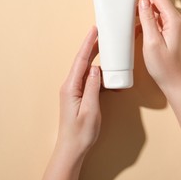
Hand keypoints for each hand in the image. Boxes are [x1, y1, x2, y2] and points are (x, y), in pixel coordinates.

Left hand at [41, 27, 100, 179]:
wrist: (72, 148)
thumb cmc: (80, 132)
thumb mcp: (90, 109)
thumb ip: (93, 87)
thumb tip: (96, 69)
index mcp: (71, 87)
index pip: (81, 60)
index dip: (88, 44)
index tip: (94, 31)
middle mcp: (70, 86)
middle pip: (83, 62)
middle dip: (92, 47)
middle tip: (102, 34)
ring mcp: (74, 91)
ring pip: (87, 71)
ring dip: (99, 63)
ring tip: (110, 55)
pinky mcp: (79, 96)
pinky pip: (90, 82)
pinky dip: (100, 79)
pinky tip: (110, 80)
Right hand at [137, 0, 180, 92]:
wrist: (174, 81)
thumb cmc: (164, 65)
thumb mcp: (152, 42)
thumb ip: (147, 20)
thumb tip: (143, 1)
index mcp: (172, 20)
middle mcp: (174, 20)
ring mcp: (171, 25)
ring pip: (155, 7)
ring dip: (142, 3)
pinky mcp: (167, 31)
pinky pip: (154, 17)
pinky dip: (144, 15)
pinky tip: (135, 16)